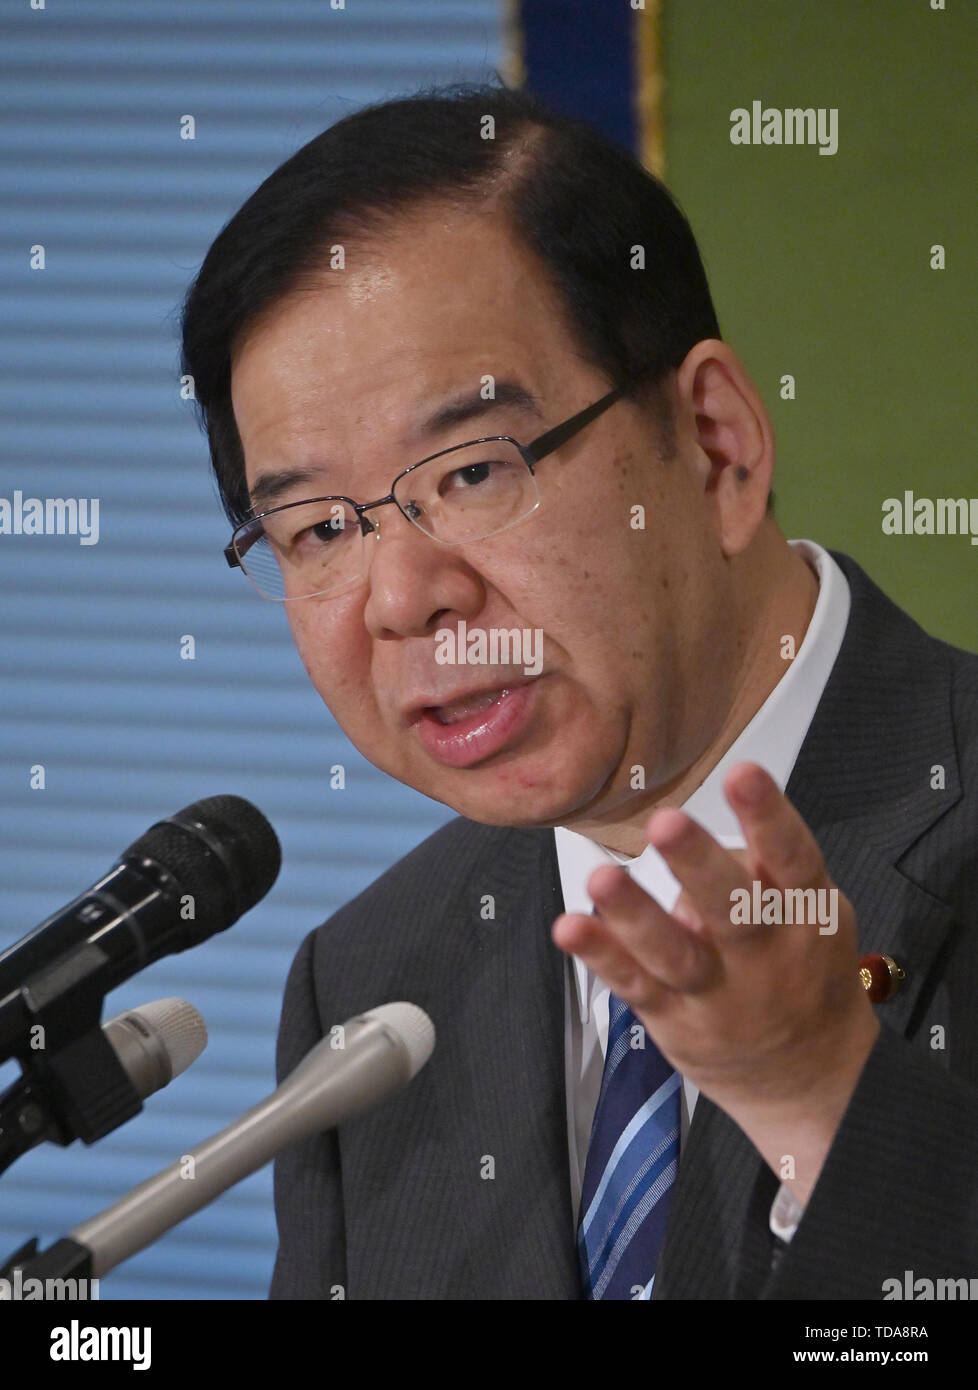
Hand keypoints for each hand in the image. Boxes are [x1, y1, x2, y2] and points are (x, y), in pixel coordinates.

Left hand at [551, 761, 879, 1205]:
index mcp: (805, 916)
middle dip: (700, 865)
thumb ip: (770, 868)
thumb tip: (715, 837)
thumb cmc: (807, 975)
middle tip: (668, 822)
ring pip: (676, 955)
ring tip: (604, 878)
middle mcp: (764, 956)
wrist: (812, 1079)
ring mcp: (717, 993)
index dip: (770, 816)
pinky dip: (602, 956)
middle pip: (733, 910)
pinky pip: (634, 985)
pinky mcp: (674, 1020)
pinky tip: (570, 927)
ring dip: (636, 915)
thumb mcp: (814, 915)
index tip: (743, 773)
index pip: (793, 860)